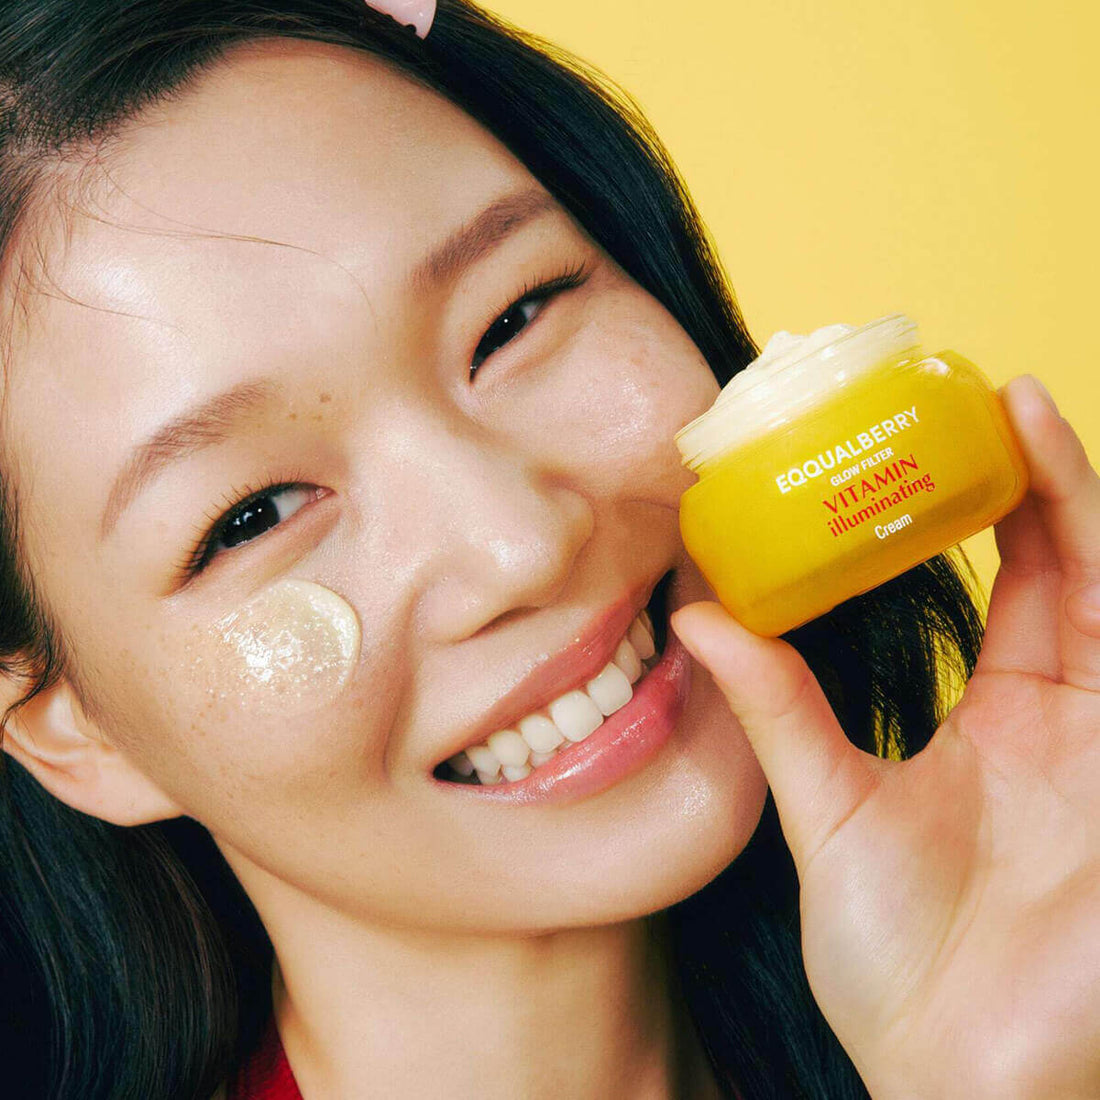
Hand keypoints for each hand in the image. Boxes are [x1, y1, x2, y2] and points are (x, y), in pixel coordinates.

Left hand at [671, 375, 1099, 1099]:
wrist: (961, 1077)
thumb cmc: (905, 965)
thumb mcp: (829, 807)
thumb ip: (775, 707)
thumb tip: (698, 613)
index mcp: (1009, 725)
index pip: (1023, 584)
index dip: (1005, 506)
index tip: (948, 433)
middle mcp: (1077, 723)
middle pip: (1079, 569)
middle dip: (1048, 478)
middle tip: (991, 391)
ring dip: (1085, 504)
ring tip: (1023, 411)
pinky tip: (1094, 524)